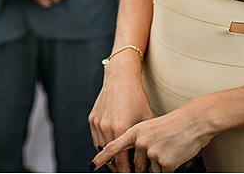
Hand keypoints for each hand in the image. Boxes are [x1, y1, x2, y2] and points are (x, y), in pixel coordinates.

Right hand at [88, 51, 152, 171]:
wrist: (120, 79)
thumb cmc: (135, 98)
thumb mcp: (146, 120)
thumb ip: (146, 140)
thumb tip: (151, 157)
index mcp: (120, 129)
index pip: (121, 162)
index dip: (127, 172)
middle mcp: (106, 128)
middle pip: (109, 160)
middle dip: (118, 169)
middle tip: (128, 171)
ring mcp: (97, 124)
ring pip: (101, 151)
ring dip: (110, 159)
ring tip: (121, 163)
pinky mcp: (92, 120)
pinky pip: (96, 140)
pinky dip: (104, 148)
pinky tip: (113, 149)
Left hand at [93, 101, 210, 172]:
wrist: (194, 121)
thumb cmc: (173, 123)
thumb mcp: (149, 126)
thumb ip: (137, 139)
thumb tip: (131, 156)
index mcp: (134, 131)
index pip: (113, 147)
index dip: (102, 158)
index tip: (93, 165)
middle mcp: (140, 141)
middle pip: (134, 165)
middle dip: (141, 167)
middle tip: (156, 156)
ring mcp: (152, 152)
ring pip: (149, 171)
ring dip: (157, 168)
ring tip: (167, 151)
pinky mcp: (164, 161)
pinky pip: (162, 173)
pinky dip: (167, 169)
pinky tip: (173, 156)